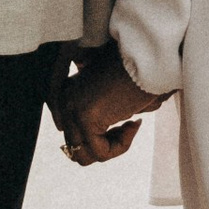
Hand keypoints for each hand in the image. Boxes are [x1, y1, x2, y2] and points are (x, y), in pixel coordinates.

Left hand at [57, 45, 165, 167]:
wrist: (144, 53)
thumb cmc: (134, 68)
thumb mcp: (109, 92)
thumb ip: (98, 111)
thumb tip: (97, 148)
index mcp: (67, 92)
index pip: (72, 134)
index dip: (101, 137)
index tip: (126, 122)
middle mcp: (64, 100)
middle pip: (75, 146)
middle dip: (104, 144)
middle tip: (128, 127)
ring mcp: (72, 108)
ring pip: (83, 155)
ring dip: (110, 148)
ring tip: (129, 126)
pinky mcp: (85, 116)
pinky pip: (100, 153)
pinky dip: (121, 146)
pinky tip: (134, 123)